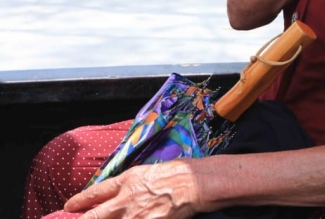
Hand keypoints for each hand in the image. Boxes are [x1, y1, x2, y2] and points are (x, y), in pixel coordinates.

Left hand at [64, 161, 204, 218]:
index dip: (79, 200)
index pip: (95, 192)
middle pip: (94, 216)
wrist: (194, 184)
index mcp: (127, 181)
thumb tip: (123, 191)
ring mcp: (134, 216)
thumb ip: (133, 183)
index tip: (69, 206)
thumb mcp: (149, 171)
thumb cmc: (178, 172)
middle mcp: (125, 200)